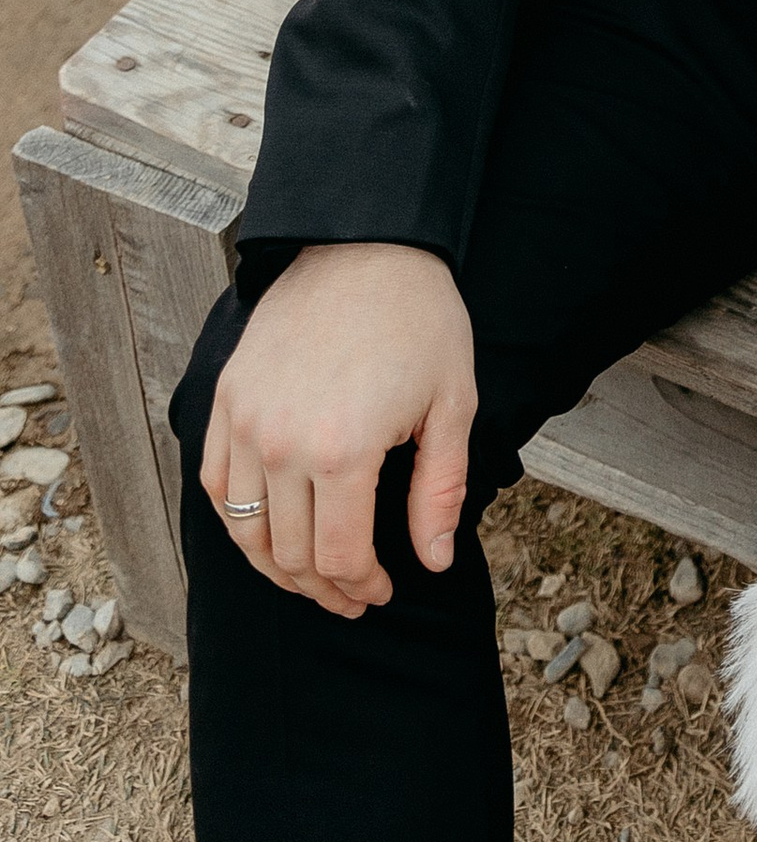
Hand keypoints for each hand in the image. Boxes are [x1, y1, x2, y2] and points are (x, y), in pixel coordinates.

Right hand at [201, 241, 476, 619]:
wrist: (366, 245)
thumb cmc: (419, 320)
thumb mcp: (453, 403)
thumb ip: (440, 490)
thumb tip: (433, 562)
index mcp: (344, 449)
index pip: (340, 556)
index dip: (362, 586)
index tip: (382, 590)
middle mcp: (283, 443)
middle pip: (291, 553)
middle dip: (324, 588)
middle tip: (352, 596)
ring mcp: (246, 421)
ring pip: (245, 530)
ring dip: (278, 567)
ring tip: (311, 577)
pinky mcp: (226, 399)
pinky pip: (217, 485)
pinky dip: (237, 522)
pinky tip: (268, 532)